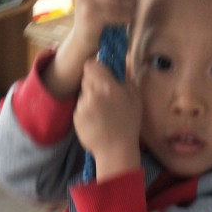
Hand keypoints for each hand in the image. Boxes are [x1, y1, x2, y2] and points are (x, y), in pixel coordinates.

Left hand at [74, 58, 141, 178]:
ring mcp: (83, 106)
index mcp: (108, 86)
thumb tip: (120, 61)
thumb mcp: (135, 98)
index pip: (90, 65)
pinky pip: (79, 108)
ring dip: (89, 99)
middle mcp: (93, 94)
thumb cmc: (128, 124)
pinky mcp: (76, 117)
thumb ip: (125, 77)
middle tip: (104, 98)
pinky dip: (85, 113)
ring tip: (101, 114)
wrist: (116, 150)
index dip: (94, 68)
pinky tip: (96, 122)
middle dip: (93, 84)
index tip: (100, 74)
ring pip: (82, 94)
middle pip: (86, 79)